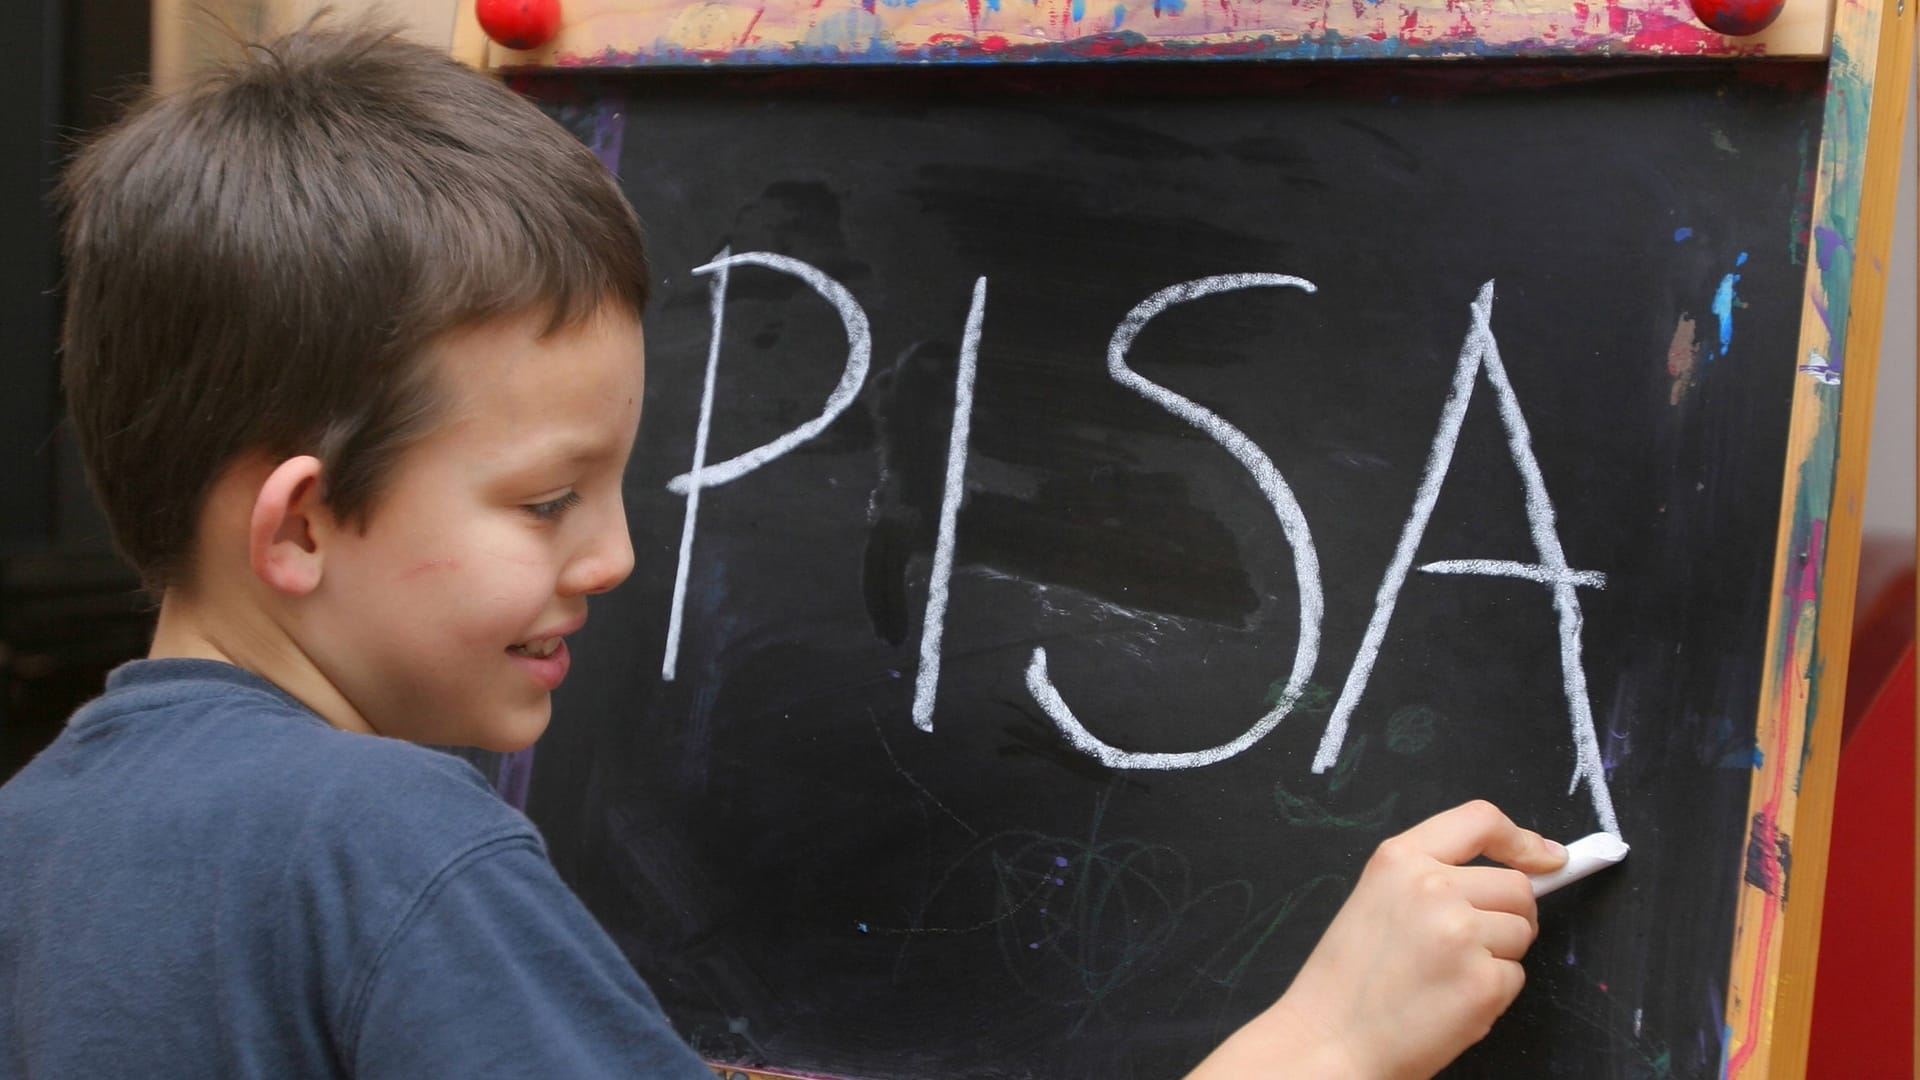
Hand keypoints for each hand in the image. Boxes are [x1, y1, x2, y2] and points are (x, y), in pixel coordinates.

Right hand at [1188, 800, 1566, 1078]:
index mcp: (1399, 858)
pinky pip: (1514, 977)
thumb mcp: (1377, 897)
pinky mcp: (1481, 982)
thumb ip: (1437, 875)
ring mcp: (1460, 933)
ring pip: (1522, 932)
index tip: (1547, 857)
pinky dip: (1492, 993)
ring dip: (1499, 955)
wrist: (1330, 1038)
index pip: (1480, 820)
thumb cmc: (1352, 977)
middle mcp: (1432, 887)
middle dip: (1510, 914)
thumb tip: (1529, 868)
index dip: (1521, 839)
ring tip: (1446, 975)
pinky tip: (1449, 1000)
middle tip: (1470, 944)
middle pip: (1516, 886)